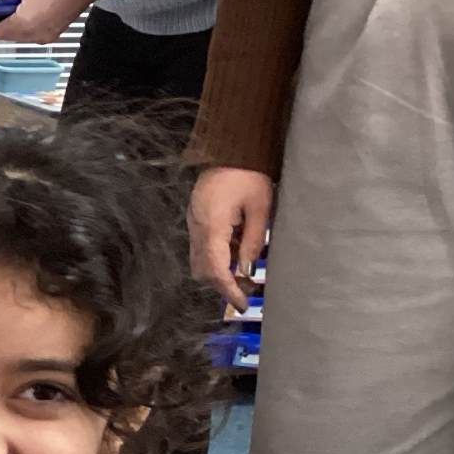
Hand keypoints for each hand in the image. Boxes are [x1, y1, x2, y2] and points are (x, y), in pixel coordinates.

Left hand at [0, 0, 115, 43]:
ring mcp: (43, 38)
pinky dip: (25, 26)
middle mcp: (32, 36)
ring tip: (13, 8)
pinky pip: (31, 34)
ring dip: (12, 25)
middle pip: (6, 36)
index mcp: (22, 25)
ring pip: (19, 36)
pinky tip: (27, 12)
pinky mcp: (51, 35)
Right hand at [189, 167, 273, 311]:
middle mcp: (196, 229)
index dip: (229, 290)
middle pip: (203, 270)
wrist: (230, 149)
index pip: (216, 269)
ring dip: (219, 273)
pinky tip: (236, 256)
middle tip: (247, 290)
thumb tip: (247, 270)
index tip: (242, 304)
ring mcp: (193, 224)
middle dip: (223, 285)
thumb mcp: (260, 207)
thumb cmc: (249, 174)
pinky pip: (201, 249)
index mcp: (212, 226)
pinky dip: (217, 259)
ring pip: (199, 262)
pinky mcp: (196, 221)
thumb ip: (252, 241)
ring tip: (244, 274)